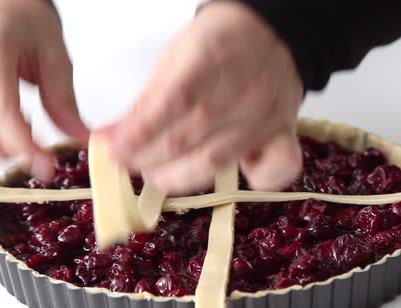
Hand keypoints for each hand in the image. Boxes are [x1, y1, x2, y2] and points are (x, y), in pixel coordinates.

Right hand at [0, 0, 87, 178]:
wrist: (5, 7)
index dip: (22, 144)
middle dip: (6, 150)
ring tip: (25, 130)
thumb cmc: (25, 24)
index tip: (45, 165)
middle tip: (38, 153)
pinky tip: (8, 123)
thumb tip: (78, 138)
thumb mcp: (55, 56)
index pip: (0, 109)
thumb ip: (63, 100)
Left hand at [104, 1, 303, 193]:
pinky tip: (238, 175)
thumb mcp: (177, 56)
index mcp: (212, 57)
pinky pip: (277, 168)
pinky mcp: (284, 135)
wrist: (272, 34)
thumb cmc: (218, 46)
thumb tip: (115, 136)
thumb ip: (150, 97)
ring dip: (180, 176)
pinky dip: (258, 180)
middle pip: (190, 137)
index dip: (140, 131)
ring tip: (158, 176)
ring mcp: (266, 117)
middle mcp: (244, 90)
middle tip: (128, 162)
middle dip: (150, 156)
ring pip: (219, 160)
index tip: (115, 147)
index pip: (173, 102)